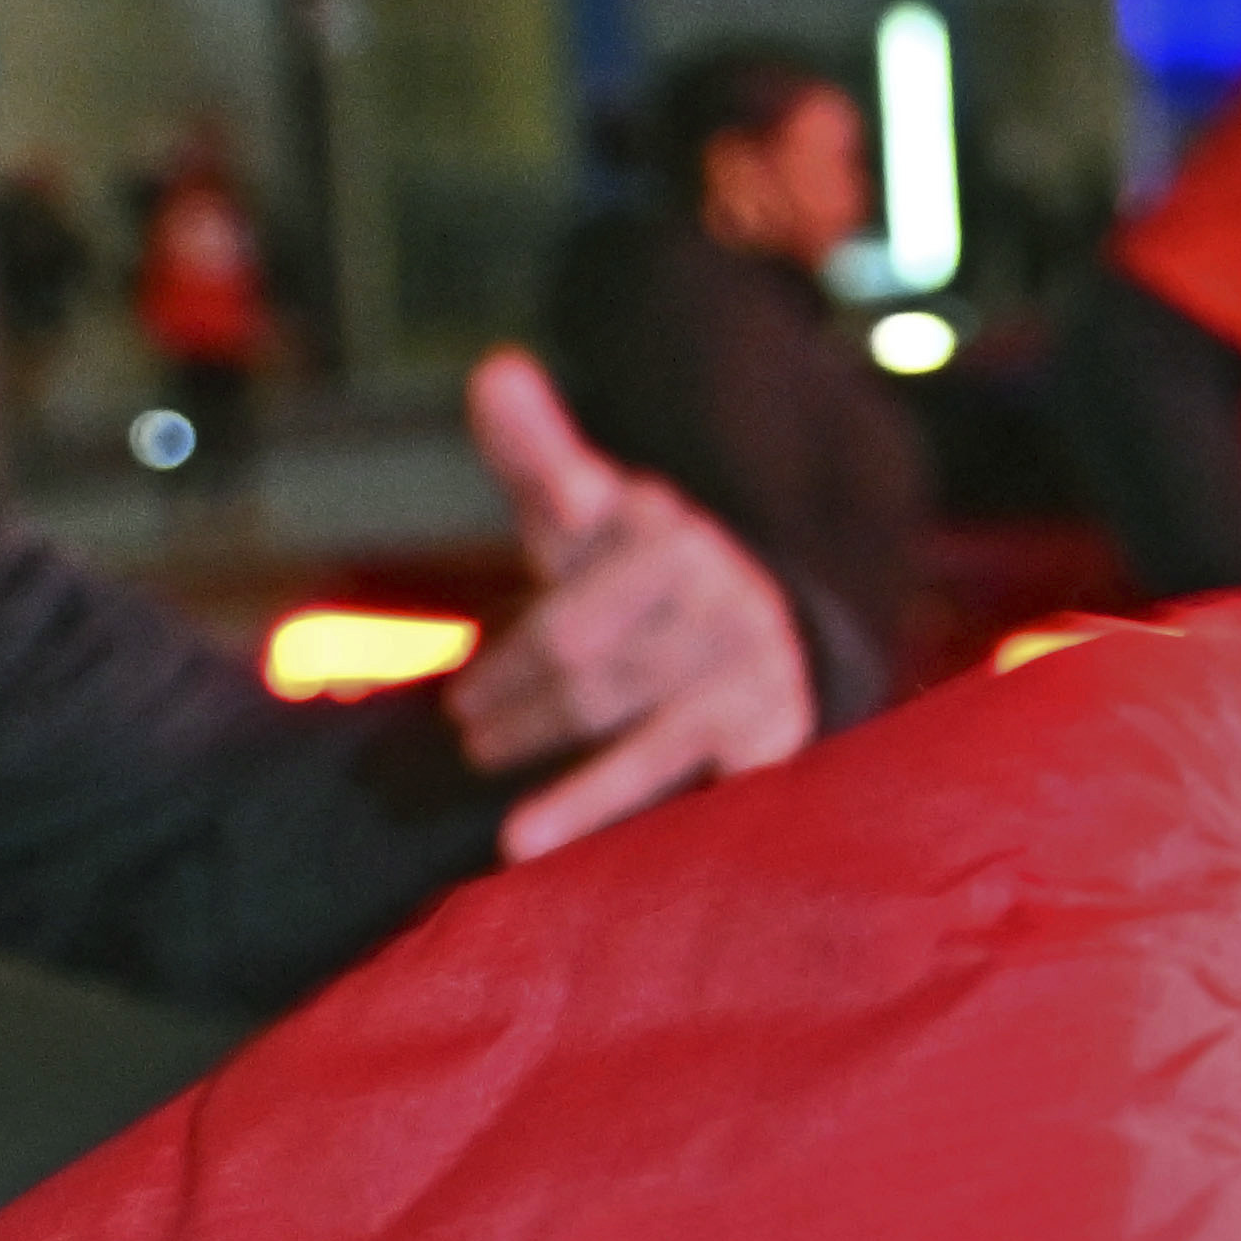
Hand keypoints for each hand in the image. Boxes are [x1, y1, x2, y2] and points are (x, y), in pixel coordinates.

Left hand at [448, 348, 818, 854]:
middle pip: (599, 684)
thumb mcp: (593, 513)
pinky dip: (654, 825)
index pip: (568, 623)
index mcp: (669, 538)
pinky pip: (704, 787)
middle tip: (474, 750)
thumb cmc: (643, 573)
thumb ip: (538, 453)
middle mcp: (724, 598)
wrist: (774, 627)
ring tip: (514, 842)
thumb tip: (494, 369)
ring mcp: (757, 671)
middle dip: (527, 723)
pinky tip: (607, 871)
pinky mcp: (783, 735)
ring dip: (577, 798)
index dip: (506, 671)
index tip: (456, 703)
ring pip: (646, 742)